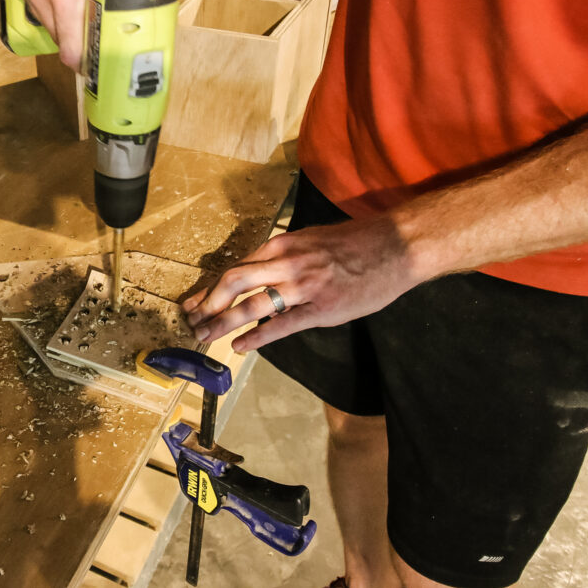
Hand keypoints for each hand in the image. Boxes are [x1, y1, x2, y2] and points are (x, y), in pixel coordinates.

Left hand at [182, 217, 423, 352]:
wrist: (396, 245)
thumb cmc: (353, 243)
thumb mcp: (309, 240)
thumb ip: (282, 257)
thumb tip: (257, 277)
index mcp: (281, 245)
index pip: (236, 267)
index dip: (210, 288)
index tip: (192, 302)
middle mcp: (286, 262)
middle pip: (233, 283)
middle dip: (208, 305)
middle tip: (192, 322)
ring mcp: (304, 286)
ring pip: (252, 304)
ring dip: (223, 323)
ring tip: (205, 336)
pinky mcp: (322, 308)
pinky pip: (282, 325)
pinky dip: (257, 337)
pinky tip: (239, 346)